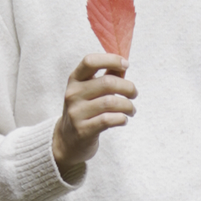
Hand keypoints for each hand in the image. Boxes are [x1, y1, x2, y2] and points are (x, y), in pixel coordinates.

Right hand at [52, 53, 135, 169]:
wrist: (67, 141)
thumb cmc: (84, 111)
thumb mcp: (88, 91)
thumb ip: (105, 76)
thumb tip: (123, 64)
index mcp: (74, 80)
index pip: (90, 61)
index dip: (111, 59)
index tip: (126, 65)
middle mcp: (73, 94)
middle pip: (107, 83)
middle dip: (128, 87)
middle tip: (134, 94)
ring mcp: (76, 113)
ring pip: (110, 102)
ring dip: (128, 106)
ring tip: (131, 110)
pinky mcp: (83, 130)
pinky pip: (108, 120)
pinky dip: (121, 118)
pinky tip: (123, 120)